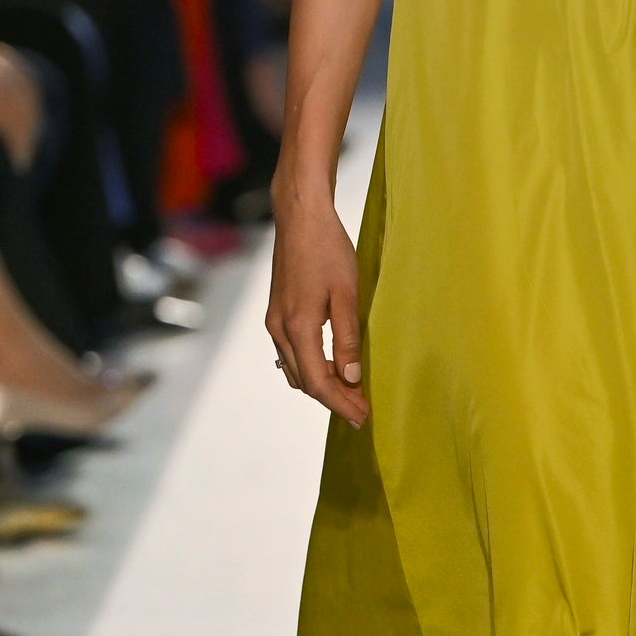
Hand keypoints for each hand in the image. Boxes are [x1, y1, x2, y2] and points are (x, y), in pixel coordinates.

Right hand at [265, 184, 367, 426]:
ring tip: (351, 393)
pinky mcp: (276, 313)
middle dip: (333, 399)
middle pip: (305, 381)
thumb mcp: (346, 294)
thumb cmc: (327, 249)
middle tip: (361, 411)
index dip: (340, 403)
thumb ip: (347, 338)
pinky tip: (332, 366)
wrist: (300, 218)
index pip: (318, 381)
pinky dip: (311, 367)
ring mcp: (273, 322)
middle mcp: (279, 329)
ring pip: (295, 370)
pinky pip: (291, 354)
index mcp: (298, 327)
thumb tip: (350, 376)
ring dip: (321, 384)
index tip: (362, 417)